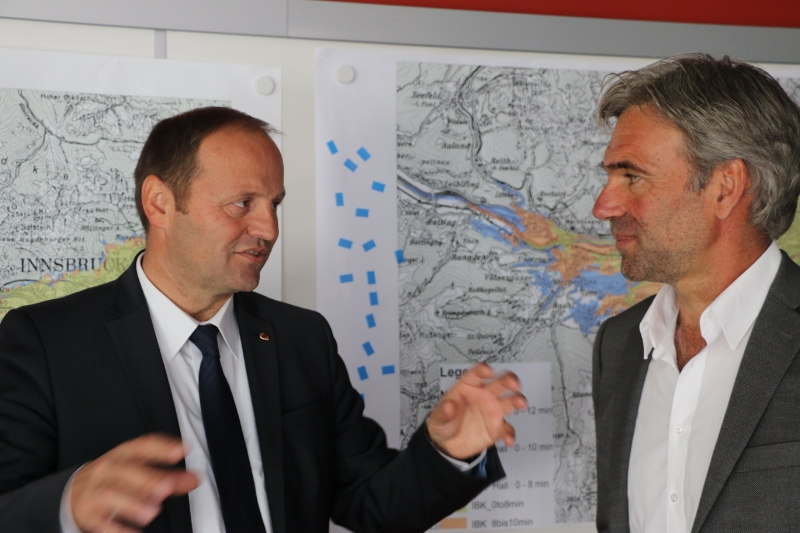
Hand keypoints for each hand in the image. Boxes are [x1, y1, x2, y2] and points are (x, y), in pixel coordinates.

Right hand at [70, 434, 199, 532]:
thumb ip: (167, 474)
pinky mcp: (88, 514)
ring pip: (111, 496)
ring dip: (132, 504)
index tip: (182, 450)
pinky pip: (100, 523)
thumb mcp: (137, 470)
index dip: (162, 447)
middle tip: (168, 487)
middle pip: (126, 472)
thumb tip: (194, 479)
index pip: (142, 446)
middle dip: (148, 479)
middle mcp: (107, 470)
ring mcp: (95, 492)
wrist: (72, 492)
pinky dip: (116, 529)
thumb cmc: (113, 478)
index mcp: (122, 455)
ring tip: (153, 512)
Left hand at [427, 363, 526, 459]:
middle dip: (509, 380)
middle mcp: (484, 396)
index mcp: (468, 387)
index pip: (476, 374)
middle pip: (500, 383)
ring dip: (517, 400)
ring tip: (521, 403)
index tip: (488, 371)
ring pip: (510, 401)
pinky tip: (508, 439)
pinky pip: (507, 429)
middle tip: (514, 384)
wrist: (448, 445)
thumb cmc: (443, 423)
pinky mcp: (497, 428)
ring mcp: (492, 411)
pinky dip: (509, 433)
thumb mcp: (437, 418)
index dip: (483, 370)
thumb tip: (449, 405)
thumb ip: (443, 412)